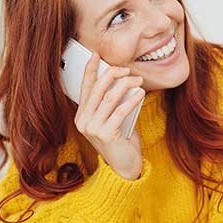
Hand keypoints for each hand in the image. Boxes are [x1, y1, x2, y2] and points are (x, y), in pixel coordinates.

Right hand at [74, 51, 144, 179]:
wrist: (125, 167)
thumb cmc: (121, 140)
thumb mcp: (114, 118)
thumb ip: (113, 102)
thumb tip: (123, 80)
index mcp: (82, 116)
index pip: (85, 87)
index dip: (90, 69)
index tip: (96, 55)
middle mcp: (83, 122)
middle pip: (97, 89)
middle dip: (113, 74)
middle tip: (127, 70)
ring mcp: (93, 129)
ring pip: (109, 97)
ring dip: (126, 85)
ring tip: (138, 80)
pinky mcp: (106, 135)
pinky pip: (119, 111)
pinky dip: (131, 100)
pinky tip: (140, 93)